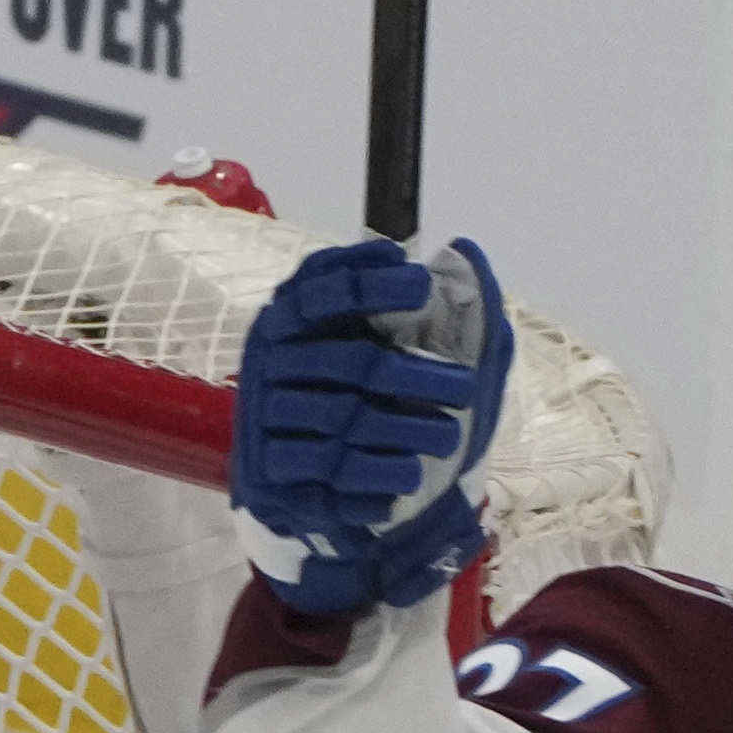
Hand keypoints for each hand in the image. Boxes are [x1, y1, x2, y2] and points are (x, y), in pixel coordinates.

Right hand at [230, 234, 513, 617]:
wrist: (286, 471)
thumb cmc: (336, 391)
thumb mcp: (361, 340)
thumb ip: (405, 302)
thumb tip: (464, 254)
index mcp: (286, 320)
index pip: (325, 290)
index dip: (375, 285)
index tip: (424, 287)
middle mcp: (269, 364)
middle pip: (352, 362)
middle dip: (416, 375)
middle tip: (465, 389)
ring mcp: (266, 421)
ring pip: (347, 421)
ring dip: (408, 429)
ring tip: (449, 438)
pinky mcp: (272, 476)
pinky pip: (332, 477)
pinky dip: (378, 475)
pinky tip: (409, 475)